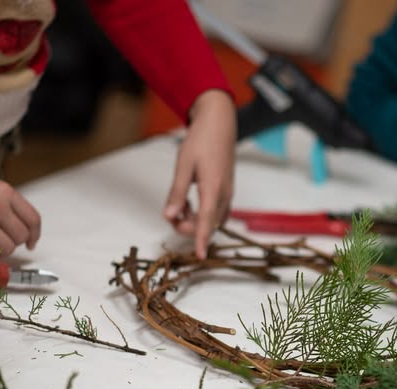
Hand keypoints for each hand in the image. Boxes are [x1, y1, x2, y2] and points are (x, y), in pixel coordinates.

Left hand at [162, 89, 235, 258]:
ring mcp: (228, 193)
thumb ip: (177, 193)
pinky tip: (191, 203)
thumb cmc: (201, 141)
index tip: (200, 256)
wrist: (220, 124)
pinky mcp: (227, 191)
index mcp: (213, 188)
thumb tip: (169, 215)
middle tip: (171, 213)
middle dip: (188, 226)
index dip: (202, 240)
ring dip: (194, 220)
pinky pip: (216, 211)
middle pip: (208, 224)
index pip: (207, 221)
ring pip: (212, 219)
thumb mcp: (183, 165)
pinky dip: (202, 213)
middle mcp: (224, 194)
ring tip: (180, 204)